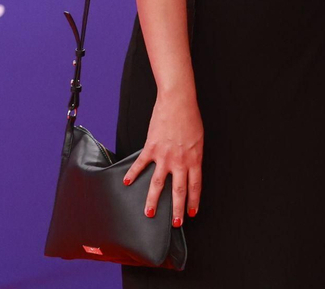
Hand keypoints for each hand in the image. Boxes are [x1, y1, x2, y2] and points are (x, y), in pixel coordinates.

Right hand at [125, 90, 203, 225]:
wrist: (178, 101)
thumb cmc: (190, 118)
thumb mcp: (198, 140)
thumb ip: (193, 156)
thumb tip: (189, 167)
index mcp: (194, 159)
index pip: (195, 186)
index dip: (193, 201)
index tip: (191, 213)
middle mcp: (179, 161)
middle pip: (179, 191)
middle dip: (177, 210)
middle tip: (175, 223)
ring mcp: (164, 156)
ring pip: (158, 184)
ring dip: (153, 201)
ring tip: (149, 213)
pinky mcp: (151, 147)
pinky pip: (141, 164)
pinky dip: (133, 174)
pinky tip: (127, 182)